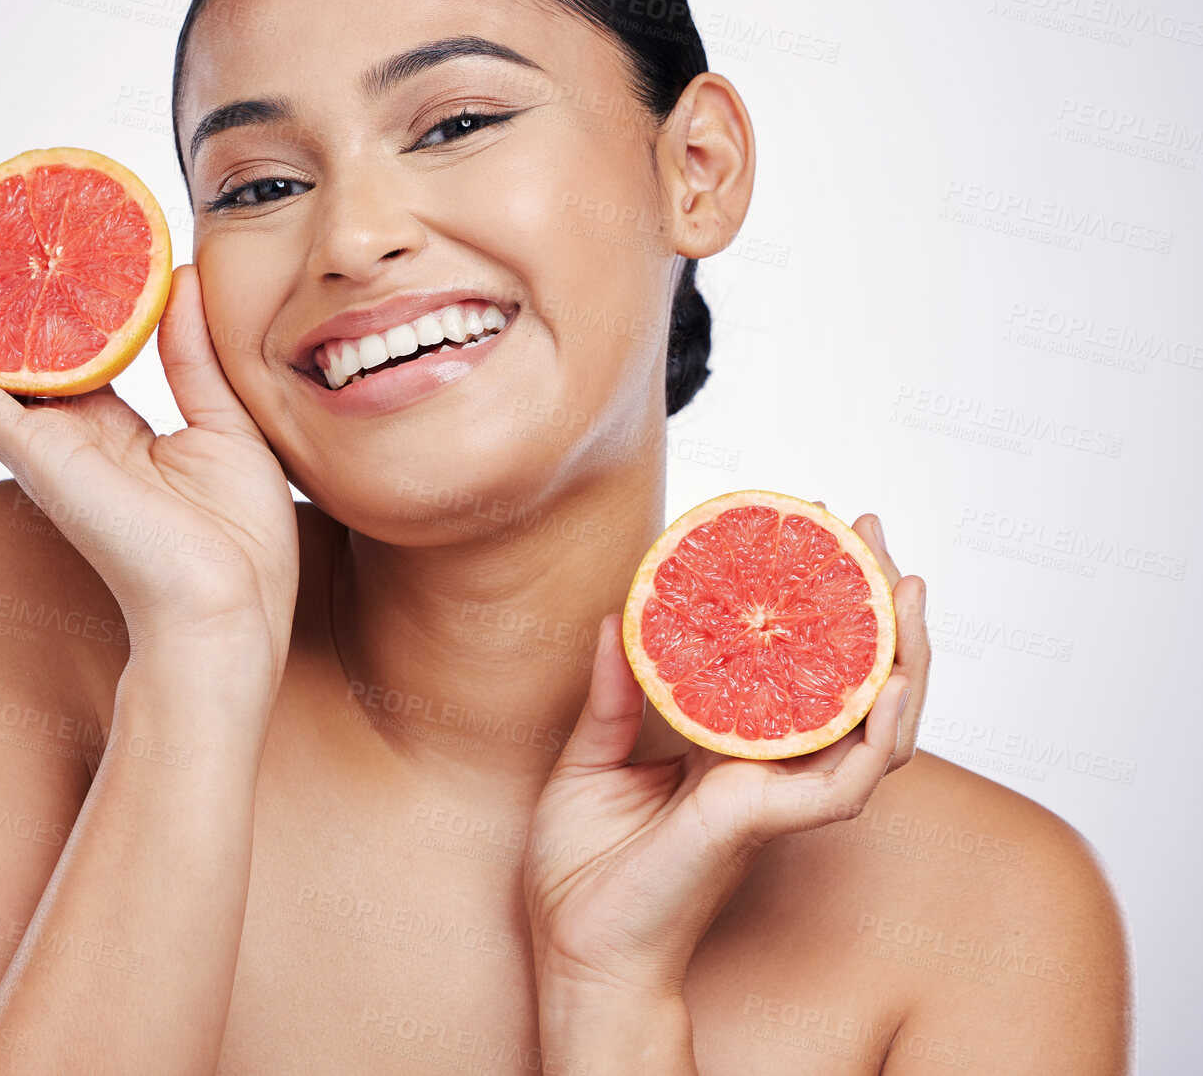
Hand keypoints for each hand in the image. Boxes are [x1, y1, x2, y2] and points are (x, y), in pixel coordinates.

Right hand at [0, 200, 299, 689]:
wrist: (232, 611)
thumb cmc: (240, 539)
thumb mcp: (225, 421)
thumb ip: (192, 353)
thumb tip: (181, 275)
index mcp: (110, 430)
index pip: (55, 350)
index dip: (33, 297)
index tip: (22, 239)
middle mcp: (67, 439)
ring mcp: (48, 454)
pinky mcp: (44, 467)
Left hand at [524, 512, 927, 998]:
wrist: (575, 949)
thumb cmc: (582, 870)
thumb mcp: (589, 760)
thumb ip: (613, 694)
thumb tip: (616, 616)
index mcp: (727, 748)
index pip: (793, 668)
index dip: (813, 607)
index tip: (814, 535)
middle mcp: (764, 768)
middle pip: (847, 684)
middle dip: (873, 610)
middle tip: (875, 536)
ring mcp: (774, 796)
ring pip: (870, 727)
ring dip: (902, 659)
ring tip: (909, 593)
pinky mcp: (765, 823)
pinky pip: (844, 781)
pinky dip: (877, 736)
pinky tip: (892, 686)